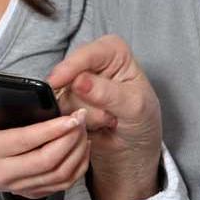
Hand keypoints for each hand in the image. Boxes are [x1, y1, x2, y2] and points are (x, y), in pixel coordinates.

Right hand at [0, 74, 90, 199]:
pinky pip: (60, 185)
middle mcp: (4, 173)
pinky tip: (81, 149)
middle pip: (47, 161)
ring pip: (58, 175)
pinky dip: (76, 169)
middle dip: (70, 139)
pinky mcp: (29, 192)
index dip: (52, 129)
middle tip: (82, 118)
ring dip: (77, 154)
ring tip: (84, 131)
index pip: (26, 141)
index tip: (72, 116)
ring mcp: (17, 186)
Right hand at [47, 34, 162, 199]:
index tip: (56, 82)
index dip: (69, 68)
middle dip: (86, 102)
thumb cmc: (142, 119)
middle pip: (68, 77)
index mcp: (112, 50)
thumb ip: (106, 92)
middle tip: (111, 114)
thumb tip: (78, 81)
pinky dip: (76, 124)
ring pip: (62, 99)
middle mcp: (91, 62)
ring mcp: (76, 83)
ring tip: (108, 120)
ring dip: (85, 116)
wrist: (135, 148)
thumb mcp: (134, 105)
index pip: (85, 54)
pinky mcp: (66, 102)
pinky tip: (94, 127)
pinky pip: (58, 114)